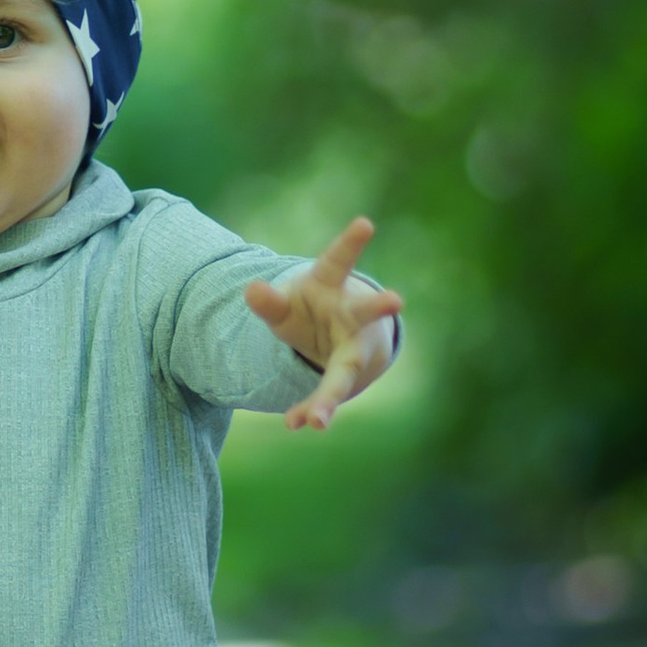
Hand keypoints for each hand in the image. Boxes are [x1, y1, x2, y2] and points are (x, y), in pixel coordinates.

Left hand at [245, 218, 403, 434]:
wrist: (344, 342)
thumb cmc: (312, 312)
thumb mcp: (286, 306)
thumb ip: (269, 302)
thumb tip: (250, 289)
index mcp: (333, 286)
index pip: (340, 260)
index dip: (351, 242)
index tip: (365, 223)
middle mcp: (353, 317)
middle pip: (366, 310)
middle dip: (380, 305)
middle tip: (396, 300)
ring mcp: (353, 349)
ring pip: (344, 370)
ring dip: (330, 394)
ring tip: (317, 421)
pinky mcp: (346, 377)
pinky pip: (326, 393)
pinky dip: (309, 408)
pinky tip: (294, 423)